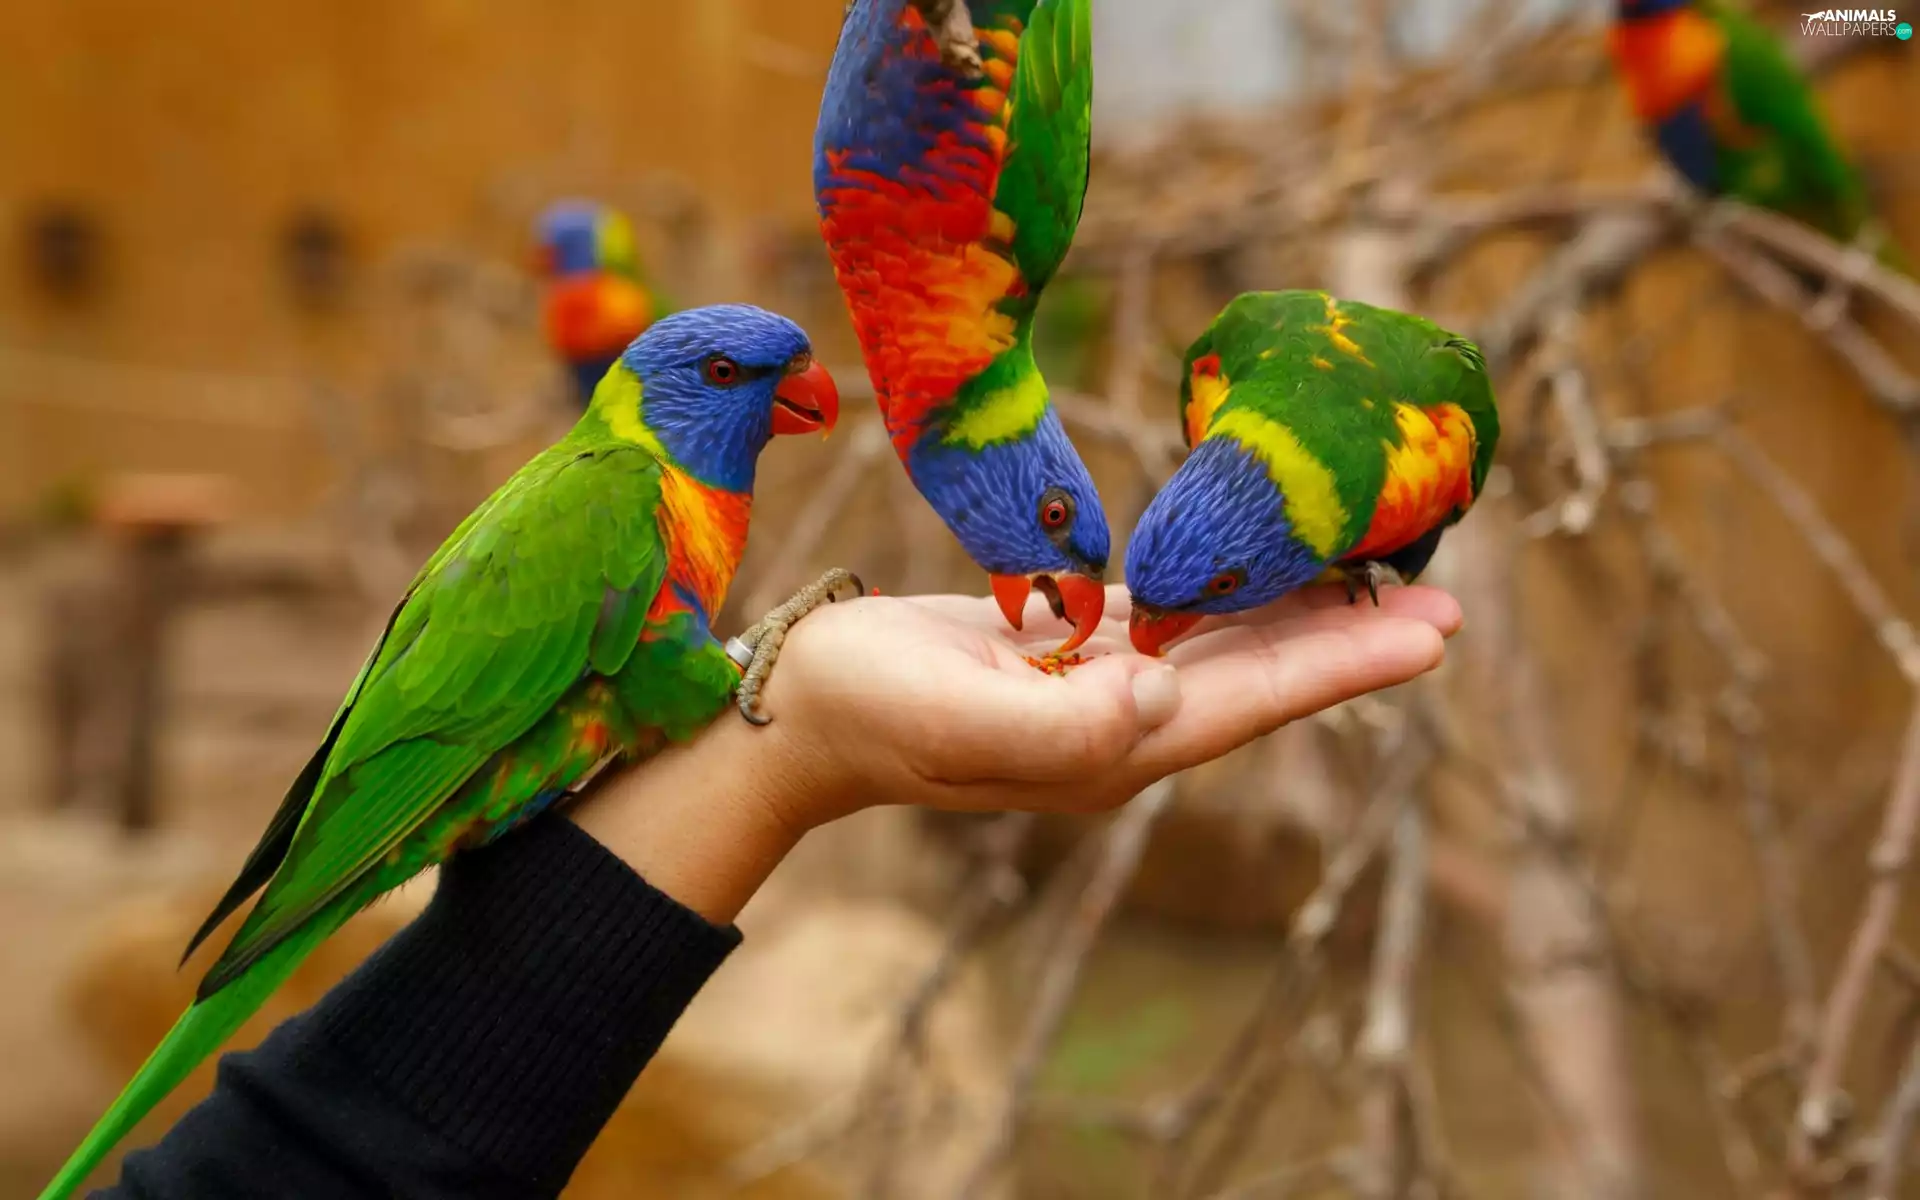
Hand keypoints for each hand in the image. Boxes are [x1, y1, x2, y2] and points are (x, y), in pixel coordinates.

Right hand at [753, 582, 1458, 818]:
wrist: (797, 709)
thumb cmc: (868, 711)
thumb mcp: (956, 719)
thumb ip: (1064, 725)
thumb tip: (1162, 696)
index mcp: (1113, 748)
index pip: (1255, 702)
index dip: (1345, 664)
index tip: (1432, 629)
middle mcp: (1124, 725)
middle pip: (1262, 677)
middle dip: (1350, 639)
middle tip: (1443, 595)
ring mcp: (1098, 692)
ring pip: (1225, 646)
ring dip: (1299, 613)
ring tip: (1376, 575)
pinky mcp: (1067, 652)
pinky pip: (1172, 619)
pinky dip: (1224, 590)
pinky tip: (1258, 564)